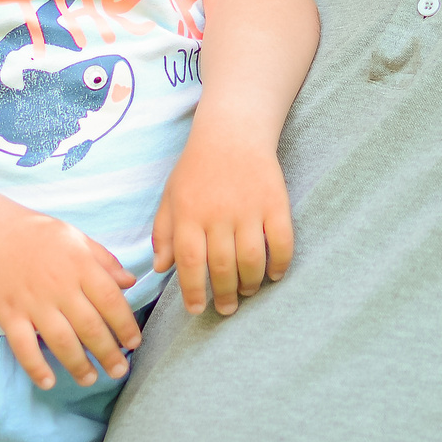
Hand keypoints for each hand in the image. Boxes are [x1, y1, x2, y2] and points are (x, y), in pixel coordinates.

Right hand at [0, 208, 140, 389]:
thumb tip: (130, 281)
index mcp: (79, 265)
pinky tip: (49, 382)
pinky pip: (23, 346)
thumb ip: (104, 260)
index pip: (110, 301)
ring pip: (61, 341)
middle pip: (90, 327)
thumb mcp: (76, 238)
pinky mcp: (8, 314)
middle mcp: (59, 286)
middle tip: (119, 370)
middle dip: (108, 354)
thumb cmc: (38, 235)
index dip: (125, 326)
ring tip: (91, 379)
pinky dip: (36, 367)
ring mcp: (32, 302)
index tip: (133, 343)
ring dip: (79, 365)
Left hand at [151, 128, 294, 315]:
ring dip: (249, 284)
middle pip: (222, 267)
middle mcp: (218, 213)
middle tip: (226, 308)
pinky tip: (273, 274)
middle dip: (224, 295)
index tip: (196, 310)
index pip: (190, 263)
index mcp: (189, 213)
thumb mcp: (170, 196)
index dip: (193, 292)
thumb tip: (160, 269)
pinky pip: (281, 242)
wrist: (232, 131)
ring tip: (246, 292)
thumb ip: (163, 233)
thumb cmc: (197, 168)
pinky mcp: (275, 203)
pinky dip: (279, 264)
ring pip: (251, 260)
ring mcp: (249, 208)